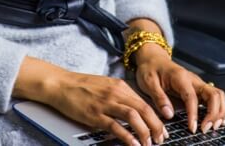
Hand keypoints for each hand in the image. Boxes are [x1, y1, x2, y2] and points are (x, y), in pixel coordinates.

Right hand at [47, 68, 165, 145]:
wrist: (62, 84)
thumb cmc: (82, 86)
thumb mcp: (106, 85)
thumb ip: (120, 95)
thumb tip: (134, 109)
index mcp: (121, 86)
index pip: (145, 102)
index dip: (156, 117)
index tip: (162, 129)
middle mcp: (117, 93)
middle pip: (144, 109)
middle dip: (155, 126)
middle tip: (161, 139)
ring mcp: (106, 103)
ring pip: (133, 117)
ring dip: (144, 132)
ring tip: (149, 144)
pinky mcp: (95, 114)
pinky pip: (115, 126)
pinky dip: (127, 137)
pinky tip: (133, 145)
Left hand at [135, 43, 224, 133]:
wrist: (153, 59)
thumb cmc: (150, 69)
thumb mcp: (148, 82)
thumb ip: (159, 98)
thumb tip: (169, 114)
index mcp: (180, 77)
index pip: (192, 97)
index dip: (194, 114)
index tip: (192, 128)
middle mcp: (193, 80)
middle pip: (213, 94)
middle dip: (213, 113)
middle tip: (206, 129)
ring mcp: (197, 84)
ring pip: (217, 95)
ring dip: (218, 111)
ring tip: (213, 126)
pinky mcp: (198, 88)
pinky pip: (213, 97)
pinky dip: (217, 109)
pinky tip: (215, 120)